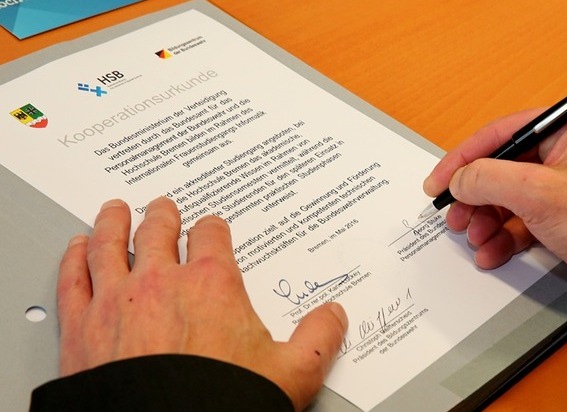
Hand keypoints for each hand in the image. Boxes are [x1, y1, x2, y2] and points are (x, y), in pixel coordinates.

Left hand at [56, 196, 347, 410]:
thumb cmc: (221, 403)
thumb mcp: (292, 373)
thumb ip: (318, 338)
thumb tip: (334, 317)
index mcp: (211, 285)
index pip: (211, 236)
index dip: (211, 227)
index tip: (211, 227)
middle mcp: (161, 283)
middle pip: (158, 231)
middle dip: (162, 216)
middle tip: (162, 208)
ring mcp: (118, 301)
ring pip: (111, 244)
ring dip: (114, 223)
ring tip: (115, 210)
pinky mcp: (82, 326)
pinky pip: (74, 279)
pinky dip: (73, 259)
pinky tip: (75, 249)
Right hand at [423, 104, 566, 275]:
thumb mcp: (538, 194)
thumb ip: (487, 179)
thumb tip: (457, 180)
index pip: (499, 134)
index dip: (461, 160)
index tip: (438, 182)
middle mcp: (565, 147)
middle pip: (499, 168)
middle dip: (474, 198)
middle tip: (455, 216)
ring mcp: (562, 179)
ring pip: (506, 195)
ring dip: (485, 220)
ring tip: (476, 239)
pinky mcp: (560, 207)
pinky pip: (520, 216)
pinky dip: (503, 234)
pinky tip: (492, 251)